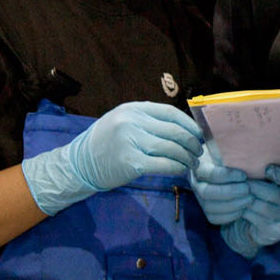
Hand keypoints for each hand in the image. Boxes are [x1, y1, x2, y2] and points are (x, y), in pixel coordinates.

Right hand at [21, 101, 203, 214]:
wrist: (79, 164)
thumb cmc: (107, 144)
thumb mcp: (123, 122)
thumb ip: (149, 121)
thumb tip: (185, 128)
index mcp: (132, 109)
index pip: (170, 113)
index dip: (190, 124)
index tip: (200, 134)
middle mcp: (131, 122)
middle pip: (175, 131)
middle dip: (192, 143)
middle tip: (199, 151)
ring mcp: (130, 142)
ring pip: (172, 148)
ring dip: (188, 157)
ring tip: (192, 162)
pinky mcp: (132, 162)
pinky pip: (165, 164)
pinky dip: (178, 168)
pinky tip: (182, 170)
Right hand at [187, 141, 251, 225]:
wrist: (234, 167)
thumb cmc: (236, 156)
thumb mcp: (232, 146)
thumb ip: (234, 144)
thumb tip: (245, 135)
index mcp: (200, 164)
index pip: (208, 173)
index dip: (226, 176)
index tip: (243, 174)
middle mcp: (196, 182)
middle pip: (207, 193)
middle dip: (230, 192)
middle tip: (248, 188)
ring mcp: (200, 197)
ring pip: (210, 207)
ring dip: (233, 204)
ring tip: (250, 198)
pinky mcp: (207, 210)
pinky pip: (214, 218)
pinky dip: (230, 215)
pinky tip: (243, 209)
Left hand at [218, 164, 279, 258]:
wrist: (255, 226)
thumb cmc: (259, 197)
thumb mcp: (266, 182)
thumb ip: (266, 171)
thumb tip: (253, 152)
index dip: (279, 174)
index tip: (266, 169)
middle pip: (274, 194)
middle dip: (254, 187)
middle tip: (240, 181)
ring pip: (263, 207)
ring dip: (247, 199)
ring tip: (234, 192)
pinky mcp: (275, 232)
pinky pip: (256, 219)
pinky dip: (244, 211)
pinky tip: (236, 206)